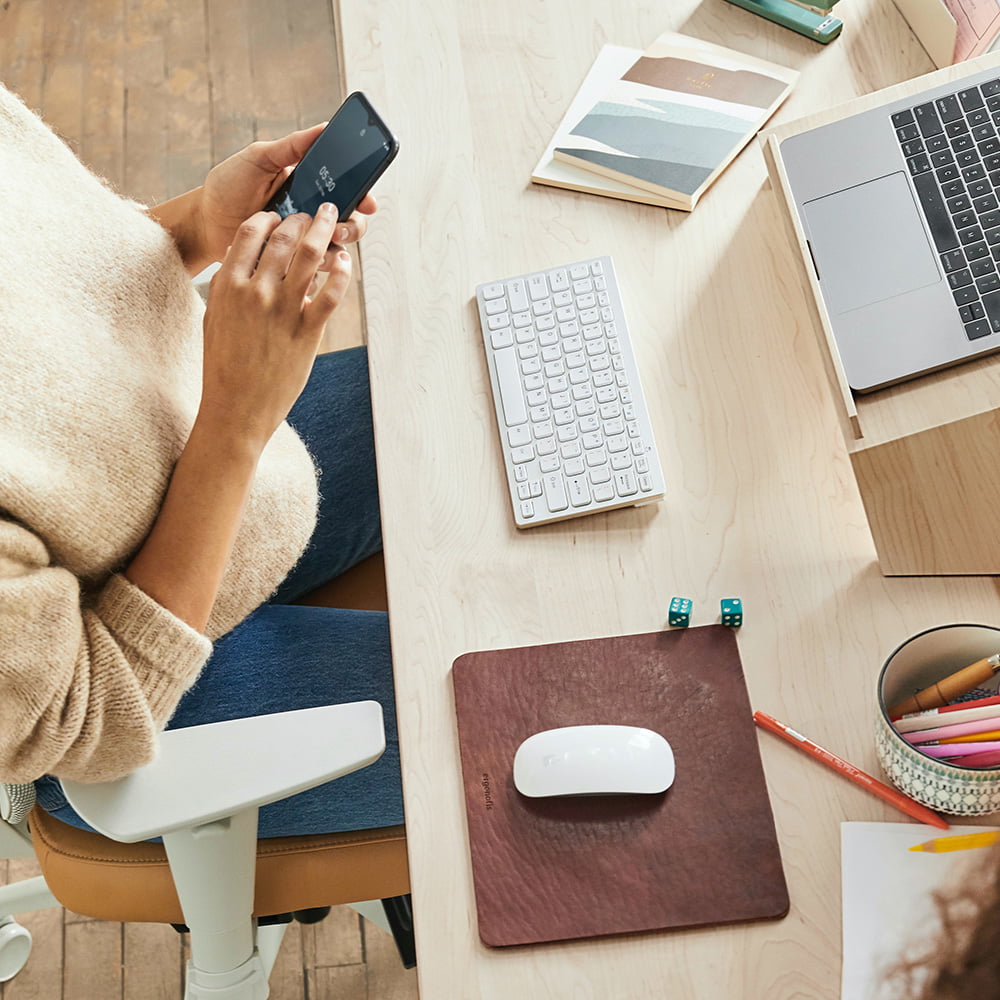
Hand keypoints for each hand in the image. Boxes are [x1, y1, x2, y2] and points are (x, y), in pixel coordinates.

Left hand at [197, 124, 375, 264]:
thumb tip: (325, 127)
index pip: (347, 191)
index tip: (367, 201)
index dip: (363, 196)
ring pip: (336, 248)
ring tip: (319, 244)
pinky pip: (313, 270)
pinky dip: (315, 267)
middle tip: (336, 227)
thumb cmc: (229, 185)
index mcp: (310, 187)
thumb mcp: (258, 158)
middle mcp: (311, 214)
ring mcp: (302, 240)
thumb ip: (291, 146)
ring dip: (334, 247)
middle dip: (351, 226)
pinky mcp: (291, 263)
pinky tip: (304, 262)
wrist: (205, 220)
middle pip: (350, 222)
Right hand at [197, 204, 351, 451]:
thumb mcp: (214, 317)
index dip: (270, 217)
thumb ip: (230, 285)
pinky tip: (344, 263)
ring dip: (326, 232)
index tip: (281, 215)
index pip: (251, 232)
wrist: (236, 408)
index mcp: (229, 284)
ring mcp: (283, 311)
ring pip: (311, 256)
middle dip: (303, 218)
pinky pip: (331, 292)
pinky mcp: (308, 332)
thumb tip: (246, 260)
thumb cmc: (223, 365)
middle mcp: (256, 292)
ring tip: (336, 222)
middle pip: (284, 238)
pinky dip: (341, 272)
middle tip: (316, 213)